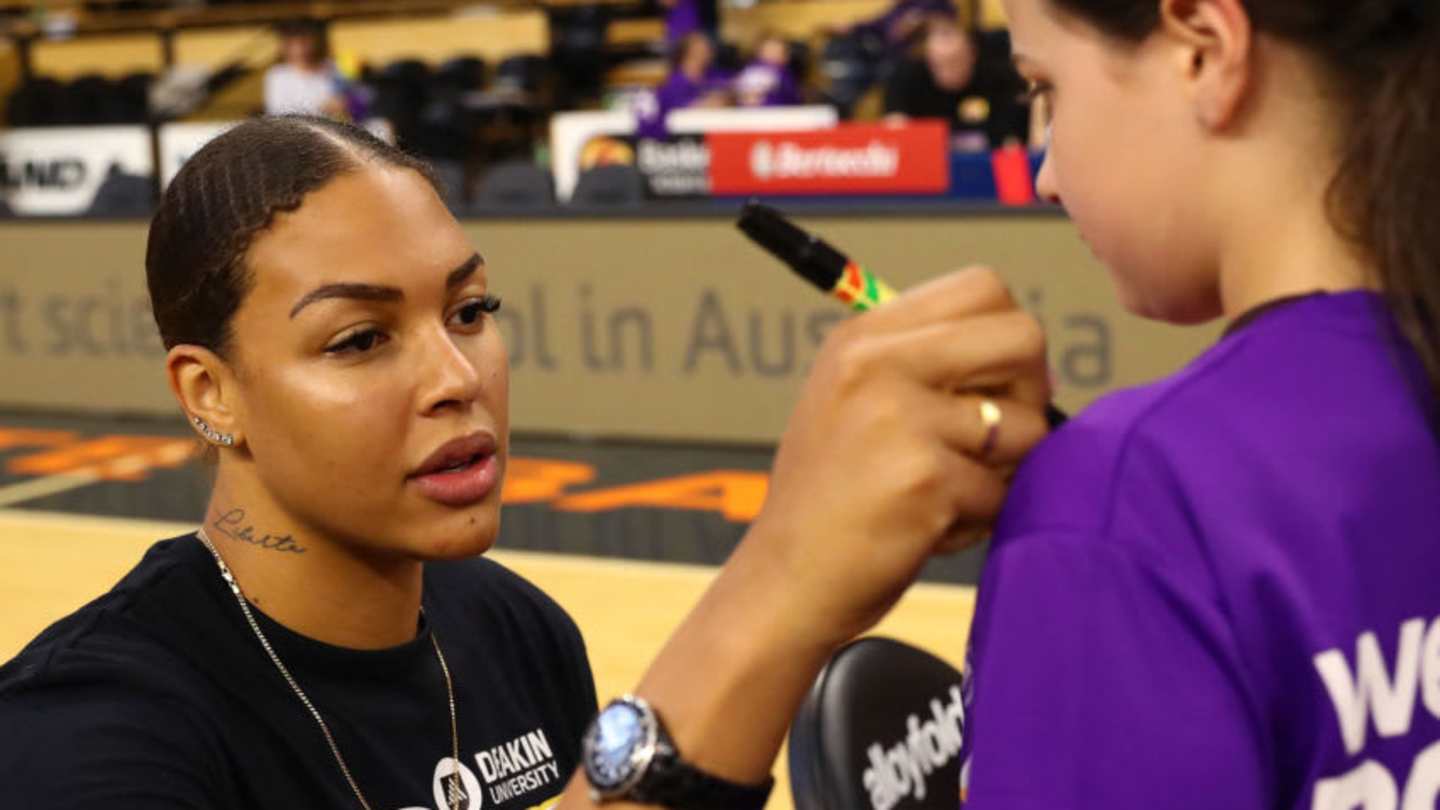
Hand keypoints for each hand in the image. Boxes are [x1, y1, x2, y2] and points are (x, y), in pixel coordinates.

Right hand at [743, 268, 1049, 646]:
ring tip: (946, 493)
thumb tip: (1034, 360)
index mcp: (862, 337)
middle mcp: (876, 364)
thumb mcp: (855, 402)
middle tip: (992, 442)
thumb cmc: (834, 500)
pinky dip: (980, 520)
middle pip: (1023, 338)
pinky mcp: (924, 481)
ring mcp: (899, 421)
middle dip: (1030, 395)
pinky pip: (1005, 492)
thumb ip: (927, 364)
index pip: (983, 288)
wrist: (784, 582)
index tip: (991, 386)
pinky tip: (929, 529)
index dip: (1007, 338)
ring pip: (1027, 426)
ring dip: (1004, 471)